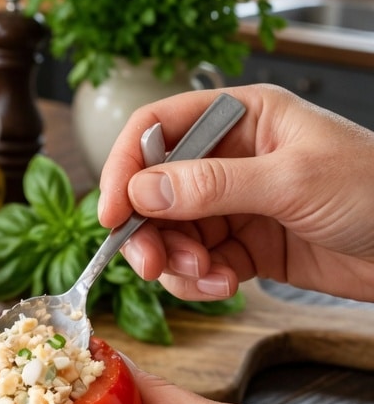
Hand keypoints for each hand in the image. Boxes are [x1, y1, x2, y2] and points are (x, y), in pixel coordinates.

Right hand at [97, 84, 373, 303]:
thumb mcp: (293, 181)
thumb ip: (213, 186)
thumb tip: (142, 189)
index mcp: (242, 116)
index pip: (158, 128)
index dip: (125, 168)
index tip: (111, 214)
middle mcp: (232, 155)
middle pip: (156, 188)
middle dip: (148, 230)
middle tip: (154, 266)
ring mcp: (239, 202)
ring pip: (174, 232)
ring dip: (178, 262)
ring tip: (208, 279)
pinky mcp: (250, 245)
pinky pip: (201, 263)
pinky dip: (202, 281)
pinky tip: (226, 287)